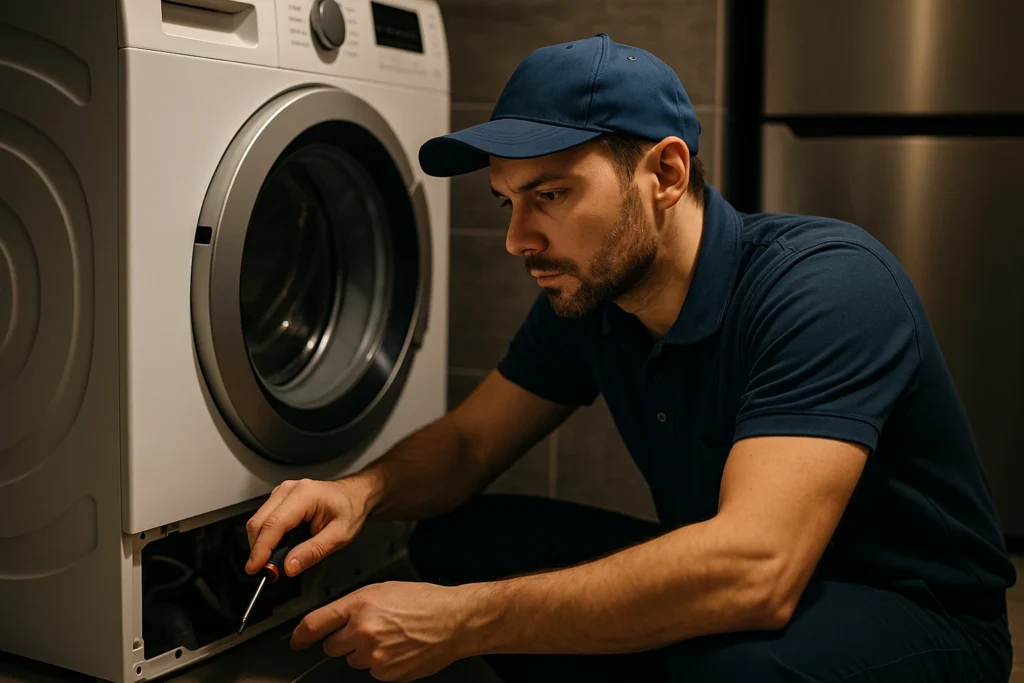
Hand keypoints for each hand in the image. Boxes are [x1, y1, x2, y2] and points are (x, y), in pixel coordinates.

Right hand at [245, 477, 371, 577]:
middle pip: (259, 522)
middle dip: (258, 549)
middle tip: (266, 571)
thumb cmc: (350, 509)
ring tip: (273, 562)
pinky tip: (277, 548)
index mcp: (305, 495)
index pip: (274, 524)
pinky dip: (266, 537)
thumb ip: (313, 552)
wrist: (355, 495)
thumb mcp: (339, 535)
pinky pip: (264, 519)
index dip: (261, 549)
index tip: (256, 568)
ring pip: (258, 521)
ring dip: (261, 544)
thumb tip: (289, 567)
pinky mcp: (279, 499)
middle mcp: (289, 490)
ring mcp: (282, 492)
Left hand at [290, 581, 479, 681]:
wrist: (453, 621)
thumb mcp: (383, 589)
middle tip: (364, 630)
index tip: (296, 640)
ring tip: (388, 636)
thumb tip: (334, 619)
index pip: (314, 624)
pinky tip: (397, 648)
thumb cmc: (423, 602)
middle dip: (341, 640)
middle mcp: (363, 631)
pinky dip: (379, 662)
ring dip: (362, 651)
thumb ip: (354, 604)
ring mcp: (374, 656)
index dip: (300, 635)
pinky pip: (371, 671)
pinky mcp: (386, 673)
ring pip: (352, 660)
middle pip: (330, 646)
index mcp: (360, 605)